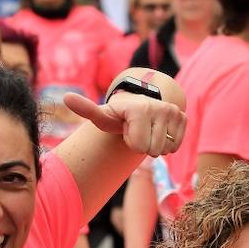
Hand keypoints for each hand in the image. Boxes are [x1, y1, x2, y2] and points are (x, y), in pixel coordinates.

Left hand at [63, 90, 184, 157]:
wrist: (140, 105)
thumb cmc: (118, 116)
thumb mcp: (103, 116)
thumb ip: (86, 109)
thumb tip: (65, 97)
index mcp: (139, 108)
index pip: (139, 147)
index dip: (131, 142)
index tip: (128, 129)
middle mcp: (159, 107)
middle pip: (153, 150)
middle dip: (144, 146)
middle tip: (139, 131)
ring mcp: (173, 111)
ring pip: (166, 150)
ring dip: (155, 145)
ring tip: (148, 131)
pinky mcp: (183, 117)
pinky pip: (176, 146)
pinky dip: (168, 144)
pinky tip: (160, 132)